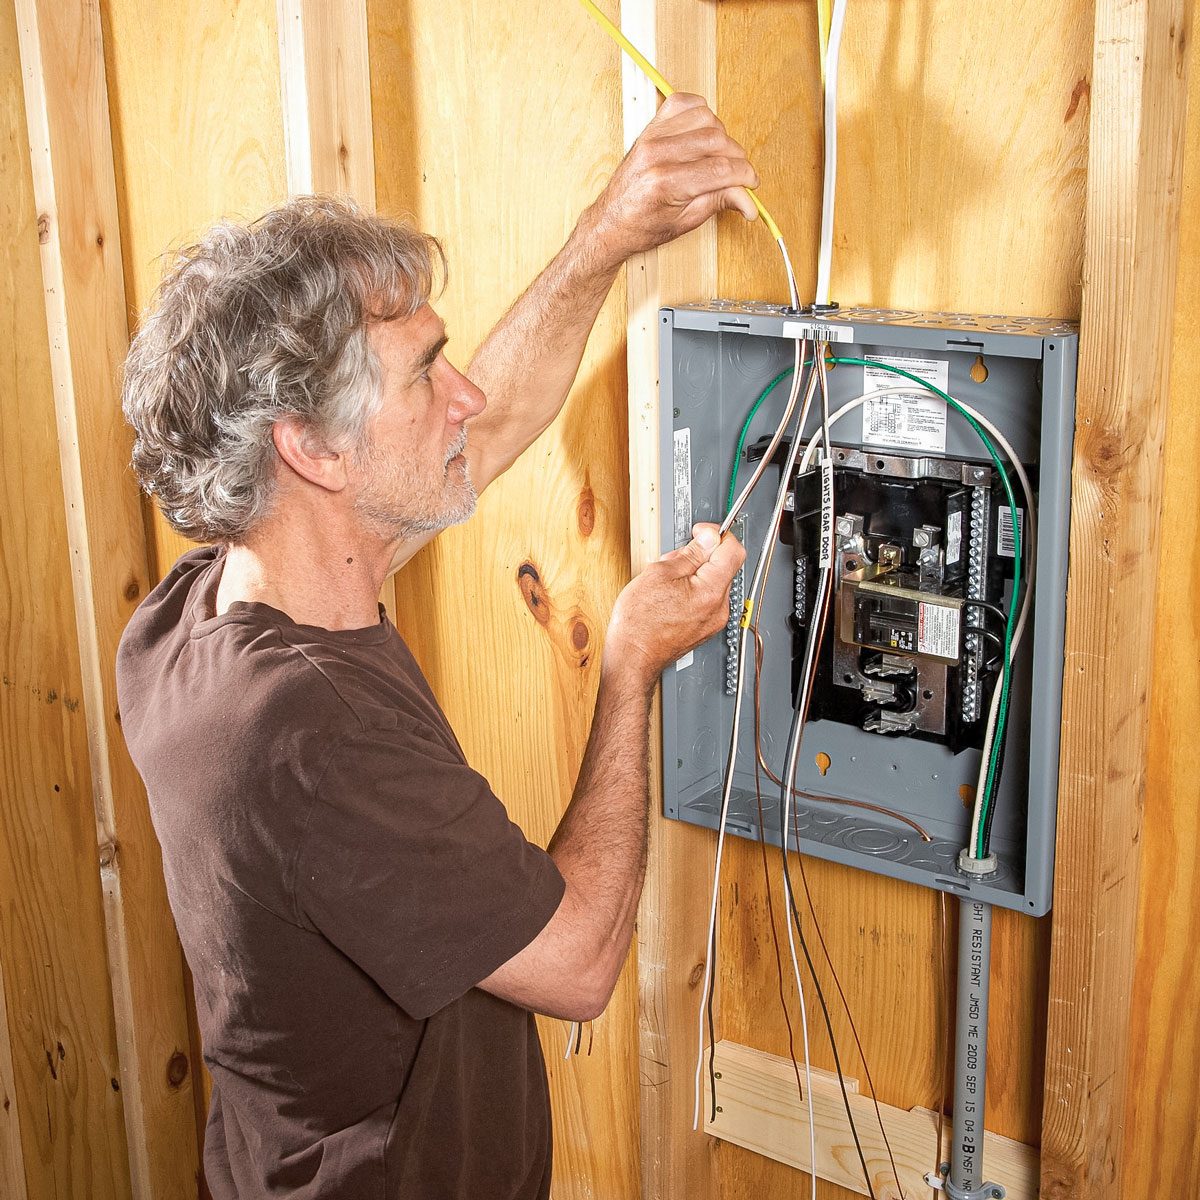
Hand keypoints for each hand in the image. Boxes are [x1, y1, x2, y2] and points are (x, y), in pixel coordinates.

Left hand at [583, 93, 759, 267]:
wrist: (611, 222)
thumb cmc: (642, 226)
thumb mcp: (685, 222)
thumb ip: (719, 202)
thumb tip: (748, 199)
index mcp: (665, 183)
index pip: (720, 169)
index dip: (744, 176)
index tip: (751, 183)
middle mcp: (657, 154)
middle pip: (716, 141)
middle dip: (736, 158)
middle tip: (738, 174)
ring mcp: (652, 137)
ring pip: (705, 118)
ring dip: (720, 136)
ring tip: (719, 157)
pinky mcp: (650, 127)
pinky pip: (684, 103)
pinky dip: (701, 113)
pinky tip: (703, 133)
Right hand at [605, 523, 746, 688]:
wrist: (633, 657)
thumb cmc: (639, 622)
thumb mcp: (659, 573)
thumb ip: (690, 553)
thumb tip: (709, 538)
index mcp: (711, 591)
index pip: (732, 550)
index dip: (717, 534)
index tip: (701, 532)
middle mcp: (719, 607)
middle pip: (724, 566)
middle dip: (702, 554)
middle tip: (675, 559)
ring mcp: (714, 620)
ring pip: (714, 581)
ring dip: (696, 572)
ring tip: (668, 581)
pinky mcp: (707, 627)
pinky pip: (708, 598)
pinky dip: (694, 589)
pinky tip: (672, 595)